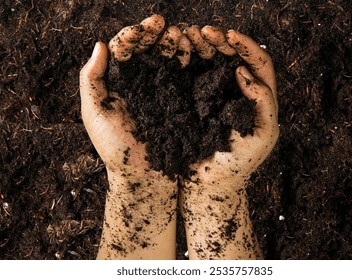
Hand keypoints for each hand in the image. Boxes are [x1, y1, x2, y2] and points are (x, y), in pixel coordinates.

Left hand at [80, 15, 177, 259]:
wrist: (142, 178)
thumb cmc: (114, 149)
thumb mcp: (94, 113)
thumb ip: (92, 79)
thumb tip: (99, 44)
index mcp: (118, 83)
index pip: (125, 49)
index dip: (136, 34)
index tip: (148, 26)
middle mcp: (140, 83)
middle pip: (148, 50)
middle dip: (158, 35)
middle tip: (168, 26)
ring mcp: (161, 92)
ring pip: (168, 60)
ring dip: (176, 45)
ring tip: (183, 36)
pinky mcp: (178, 103)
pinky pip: (183, 78)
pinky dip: (189, 63)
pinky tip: (193, 53)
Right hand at [186, 29, 278, 189]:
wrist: (209, 183)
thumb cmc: (239, 164)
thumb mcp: (262, 135)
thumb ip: (263, 103)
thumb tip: (244, 72)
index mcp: (259, 98)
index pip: (259, 62)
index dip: (246, 45)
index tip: (229, 35)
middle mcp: (239, 92)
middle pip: (234, 56)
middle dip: (221, 40)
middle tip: (203, 31)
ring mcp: (216, 95)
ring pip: (213, 62)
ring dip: (203, 46)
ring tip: (188, 35)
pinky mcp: (196, 101)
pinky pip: (194, 76)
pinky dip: (188, 60)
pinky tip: (179, 51)